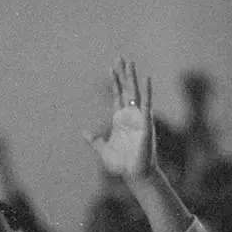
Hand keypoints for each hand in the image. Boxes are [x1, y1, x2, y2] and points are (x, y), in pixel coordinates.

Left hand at [83, 59, 154, 182]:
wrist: (134, 174)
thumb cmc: (121, 164)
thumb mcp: (103, 149)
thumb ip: (95, 140)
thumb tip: (84, 132)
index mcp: (120, 120)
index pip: (117, 96)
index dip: (114, 82)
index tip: (111, 68)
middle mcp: (130, 115)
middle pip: (126, 89)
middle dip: (123, 74)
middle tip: (121, 57)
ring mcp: (139, 117)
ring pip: (135, 92)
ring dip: (132, 77)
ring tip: (130, 62)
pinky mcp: (146, 123)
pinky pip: (147, 104)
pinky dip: (147, 91)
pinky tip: (147, 79)